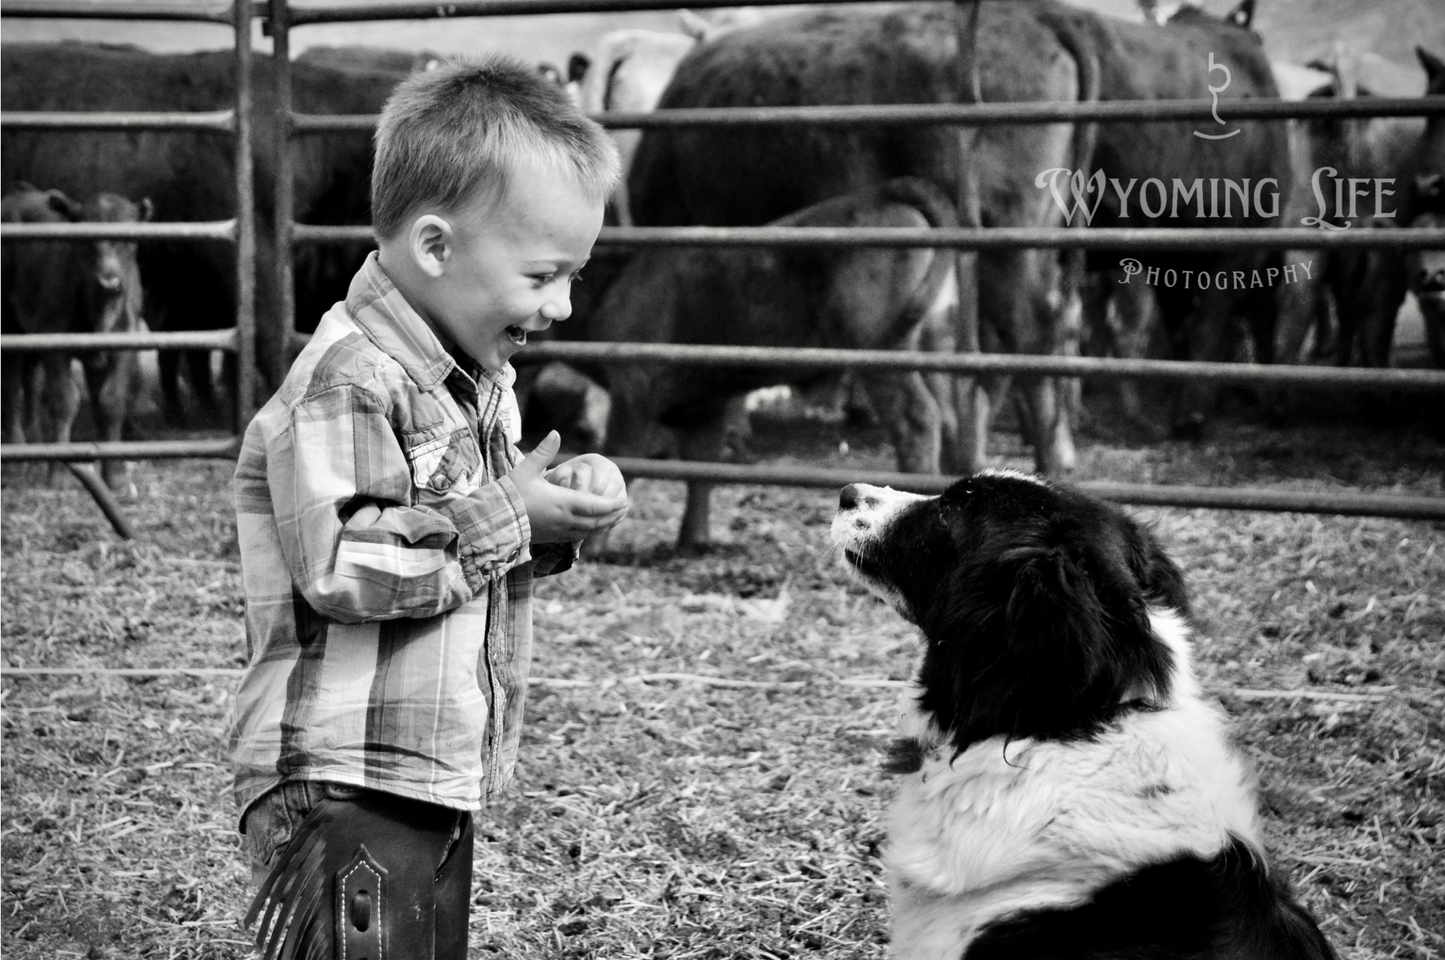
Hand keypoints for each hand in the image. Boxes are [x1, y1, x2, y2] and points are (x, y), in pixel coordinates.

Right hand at [509, 431, 629, 543]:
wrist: (492, 521)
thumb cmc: (509, 493)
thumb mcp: (526, 469)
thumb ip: (544, 451)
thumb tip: (556, 433)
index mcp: (562, 502)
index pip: (595, 505)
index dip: (612, 505)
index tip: (625, 501)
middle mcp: (564, 520)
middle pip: (597, 521)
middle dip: (613, 515)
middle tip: (625, 508)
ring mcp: (558, 532)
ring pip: (588, 532)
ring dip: (603, 525)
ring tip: (614, 519)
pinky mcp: (550, 538)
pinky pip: (577, 537)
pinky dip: (589, 532)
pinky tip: (591, 528)